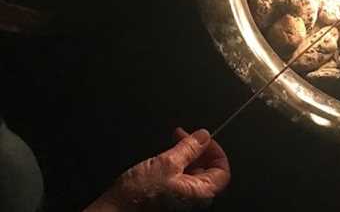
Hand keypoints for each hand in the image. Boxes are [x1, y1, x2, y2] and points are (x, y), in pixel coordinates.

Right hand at [86, 128, 230, 211]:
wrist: (115, 211)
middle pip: (209, 170)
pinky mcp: (170, 200)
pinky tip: (166, 158)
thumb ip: (189, 148)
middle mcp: (195, 200)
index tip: (203, 138)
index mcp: (202, 193)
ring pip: (194, 174)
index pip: (223, 170)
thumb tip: (204, 136)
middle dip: (199, 150)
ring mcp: (183, 201)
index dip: (215, 151)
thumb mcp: (166, 163)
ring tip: (174, 143)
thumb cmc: (139, 195)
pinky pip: (181, 181)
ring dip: (187, 155)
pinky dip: (177, 166)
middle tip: (184, 136)